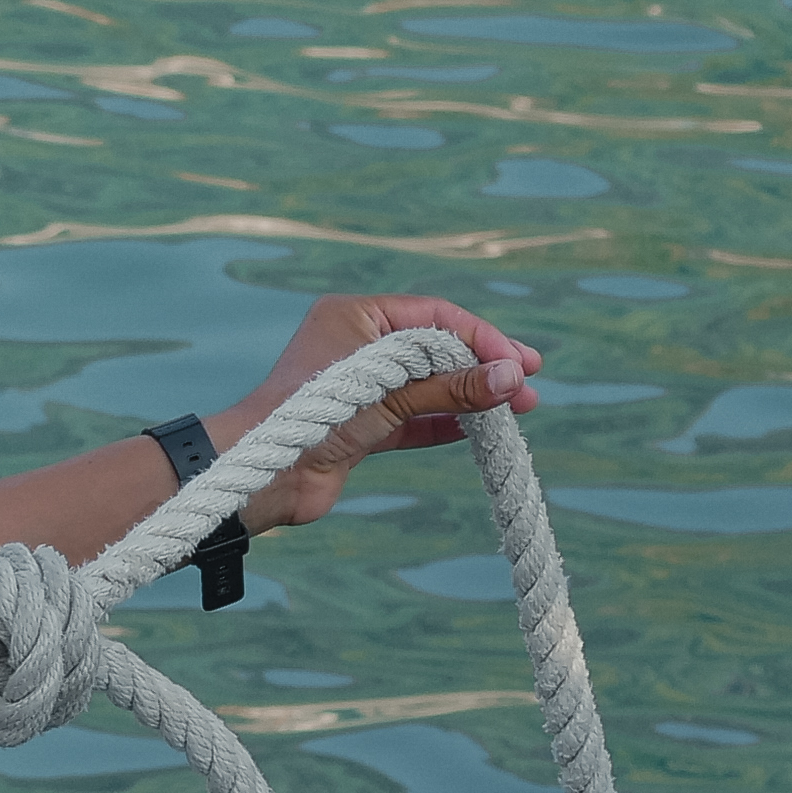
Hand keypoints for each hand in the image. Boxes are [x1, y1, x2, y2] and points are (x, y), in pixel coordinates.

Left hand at [222, 293, 543, 530]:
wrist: (263, 476)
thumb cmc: (314, 417)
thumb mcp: (390, 394)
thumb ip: (451, 387)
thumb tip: (512, 379)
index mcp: (355, 316)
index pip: (434, 317)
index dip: (481, 337)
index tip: (520, 363)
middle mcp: (357, 345)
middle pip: (435, 349)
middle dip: (483, 366)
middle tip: (528, 384)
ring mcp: (359, 387)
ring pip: (427, 385)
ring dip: (470, 396)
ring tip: (520, 408)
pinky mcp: (359, 427)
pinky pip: (413, 418)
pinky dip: (445, 422)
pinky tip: (481, 428)